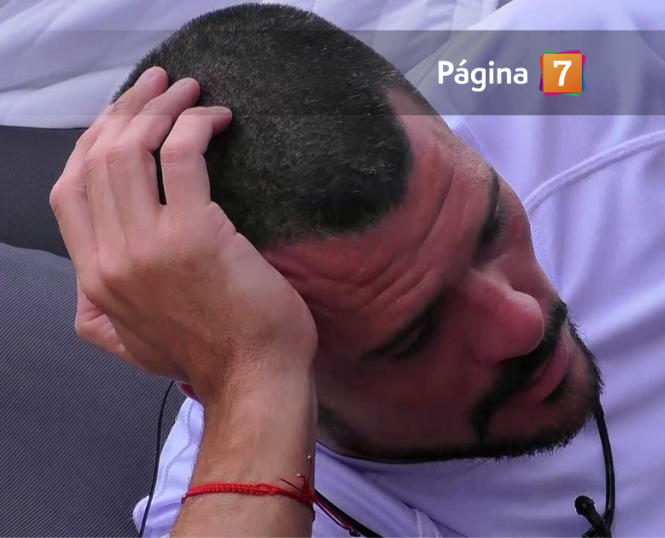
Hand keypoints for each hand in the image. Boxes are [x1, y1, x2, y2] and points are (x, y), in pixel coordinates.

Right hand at [49, 67, 317, 405]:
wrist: (255, 382)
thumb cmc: (212, 357)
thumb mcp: (133, 344)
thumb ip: (100, 312)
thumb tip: (88, 285)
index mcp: (94, 281)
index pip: (68, 191)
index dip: (91, 142)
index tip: (123, 116)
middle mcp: (111, 260)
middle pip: (97, 159)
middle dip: (128, 110)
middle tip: (162, 84)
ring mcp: (148, 247)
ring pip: (131, 150)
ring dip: (160, 108)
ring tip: (191, 90)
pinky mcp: (195, 237)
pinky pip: (180, 157)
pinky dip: (195, 127)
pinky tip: (217, 119)